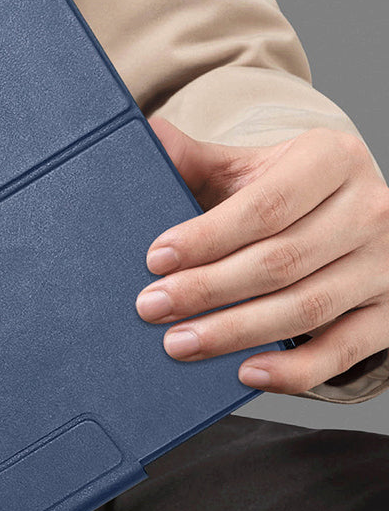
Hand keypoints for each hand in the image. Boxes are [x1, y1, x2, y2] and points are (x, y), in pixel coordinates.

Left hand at [135, 117, 388, 394]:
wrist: (344, 217)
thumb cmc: (280, 194)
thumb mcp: (245, 167)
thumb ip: (194, 158)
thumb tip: (145, 136)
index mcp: (331, 159)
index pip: (265, 206)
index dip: (207, 237)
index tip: (155, 259)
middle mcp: (370, 209)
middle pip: (280, 260)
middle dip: (207, 289)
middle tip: (152, 307)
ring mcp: (386, 264)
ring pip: (305, 308)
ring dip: (235, 332)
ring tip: (179, 343)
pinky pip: (343, 351)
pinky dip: (294, 369)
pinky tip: (245, 373)